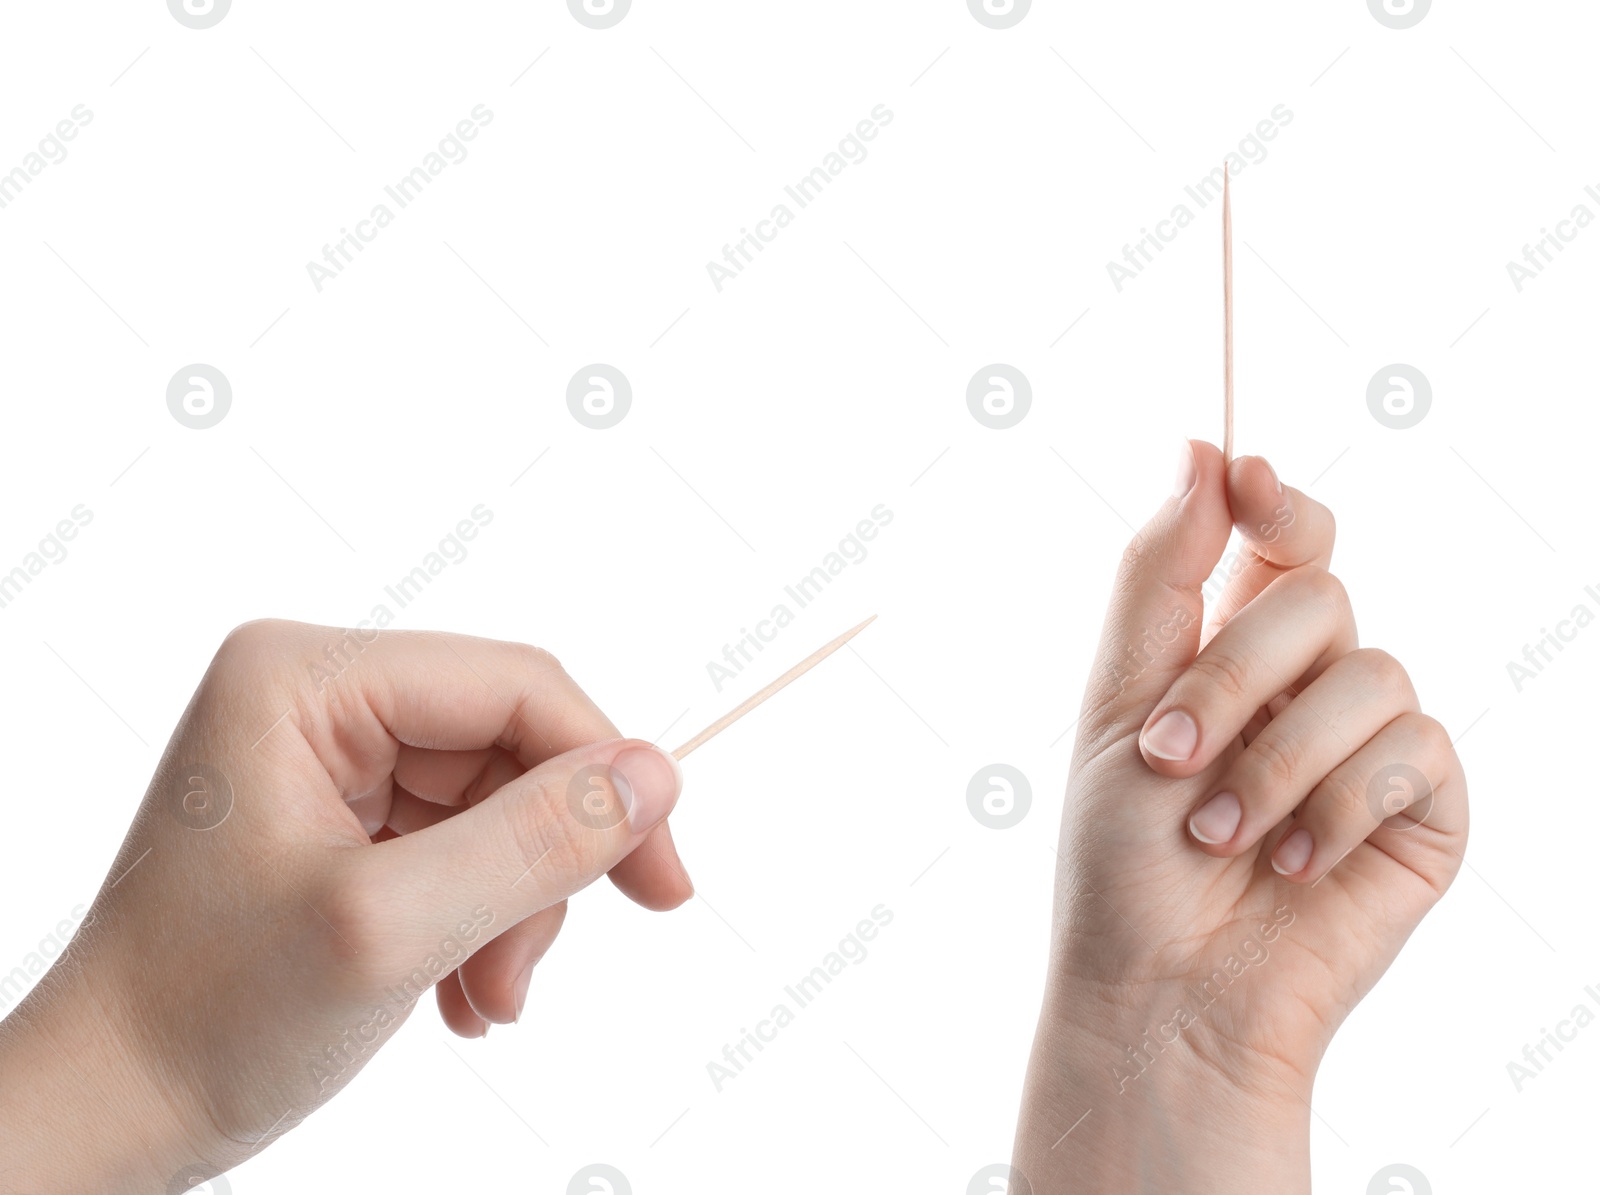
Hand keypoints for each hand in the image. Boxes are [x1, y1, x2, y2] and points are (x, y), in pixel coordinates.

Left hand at [0, 621, 689, 1193]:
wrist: (107, 1110)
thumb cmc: (207, 1017)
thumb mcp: (391, 928)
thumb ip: (534, 841)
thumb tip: (658, 774)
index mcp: (306, 678)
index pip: (512, 687)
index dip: (603, 772)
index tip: (661, 881)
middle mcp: (319, 695)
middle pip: (509, 749)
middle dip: (539, 868)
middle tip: (528, 975)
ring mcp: (329, 755)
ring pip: (498, 804)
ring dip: (513, 909)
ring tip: (485, 999)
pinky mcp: (341, 814)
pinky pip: (461, 842)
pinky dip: (482, 919)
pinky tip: (463, 992)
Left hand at [1010, 442, 1467, 1191]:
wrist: (1161, 990)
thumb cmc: (1123, 856)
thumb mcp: (1117, 699)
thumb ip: (1161, 576)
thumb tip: (1200, 448)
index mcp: (1232, 645)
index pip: (1281, 537)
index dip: (1275, 497)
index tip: (1247, 473)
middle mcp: (1310, 681)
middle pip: (1317, 594)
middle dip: (1232, 676)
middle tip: (1166, 757)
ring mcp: (1372, 740)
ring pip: (1370, 670)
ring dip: (1277, 759)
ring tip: (1219, 834)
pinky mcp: (1424, 805)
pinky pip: (1414, 748)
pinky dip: (1336, 807)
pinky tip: (1292, 866)